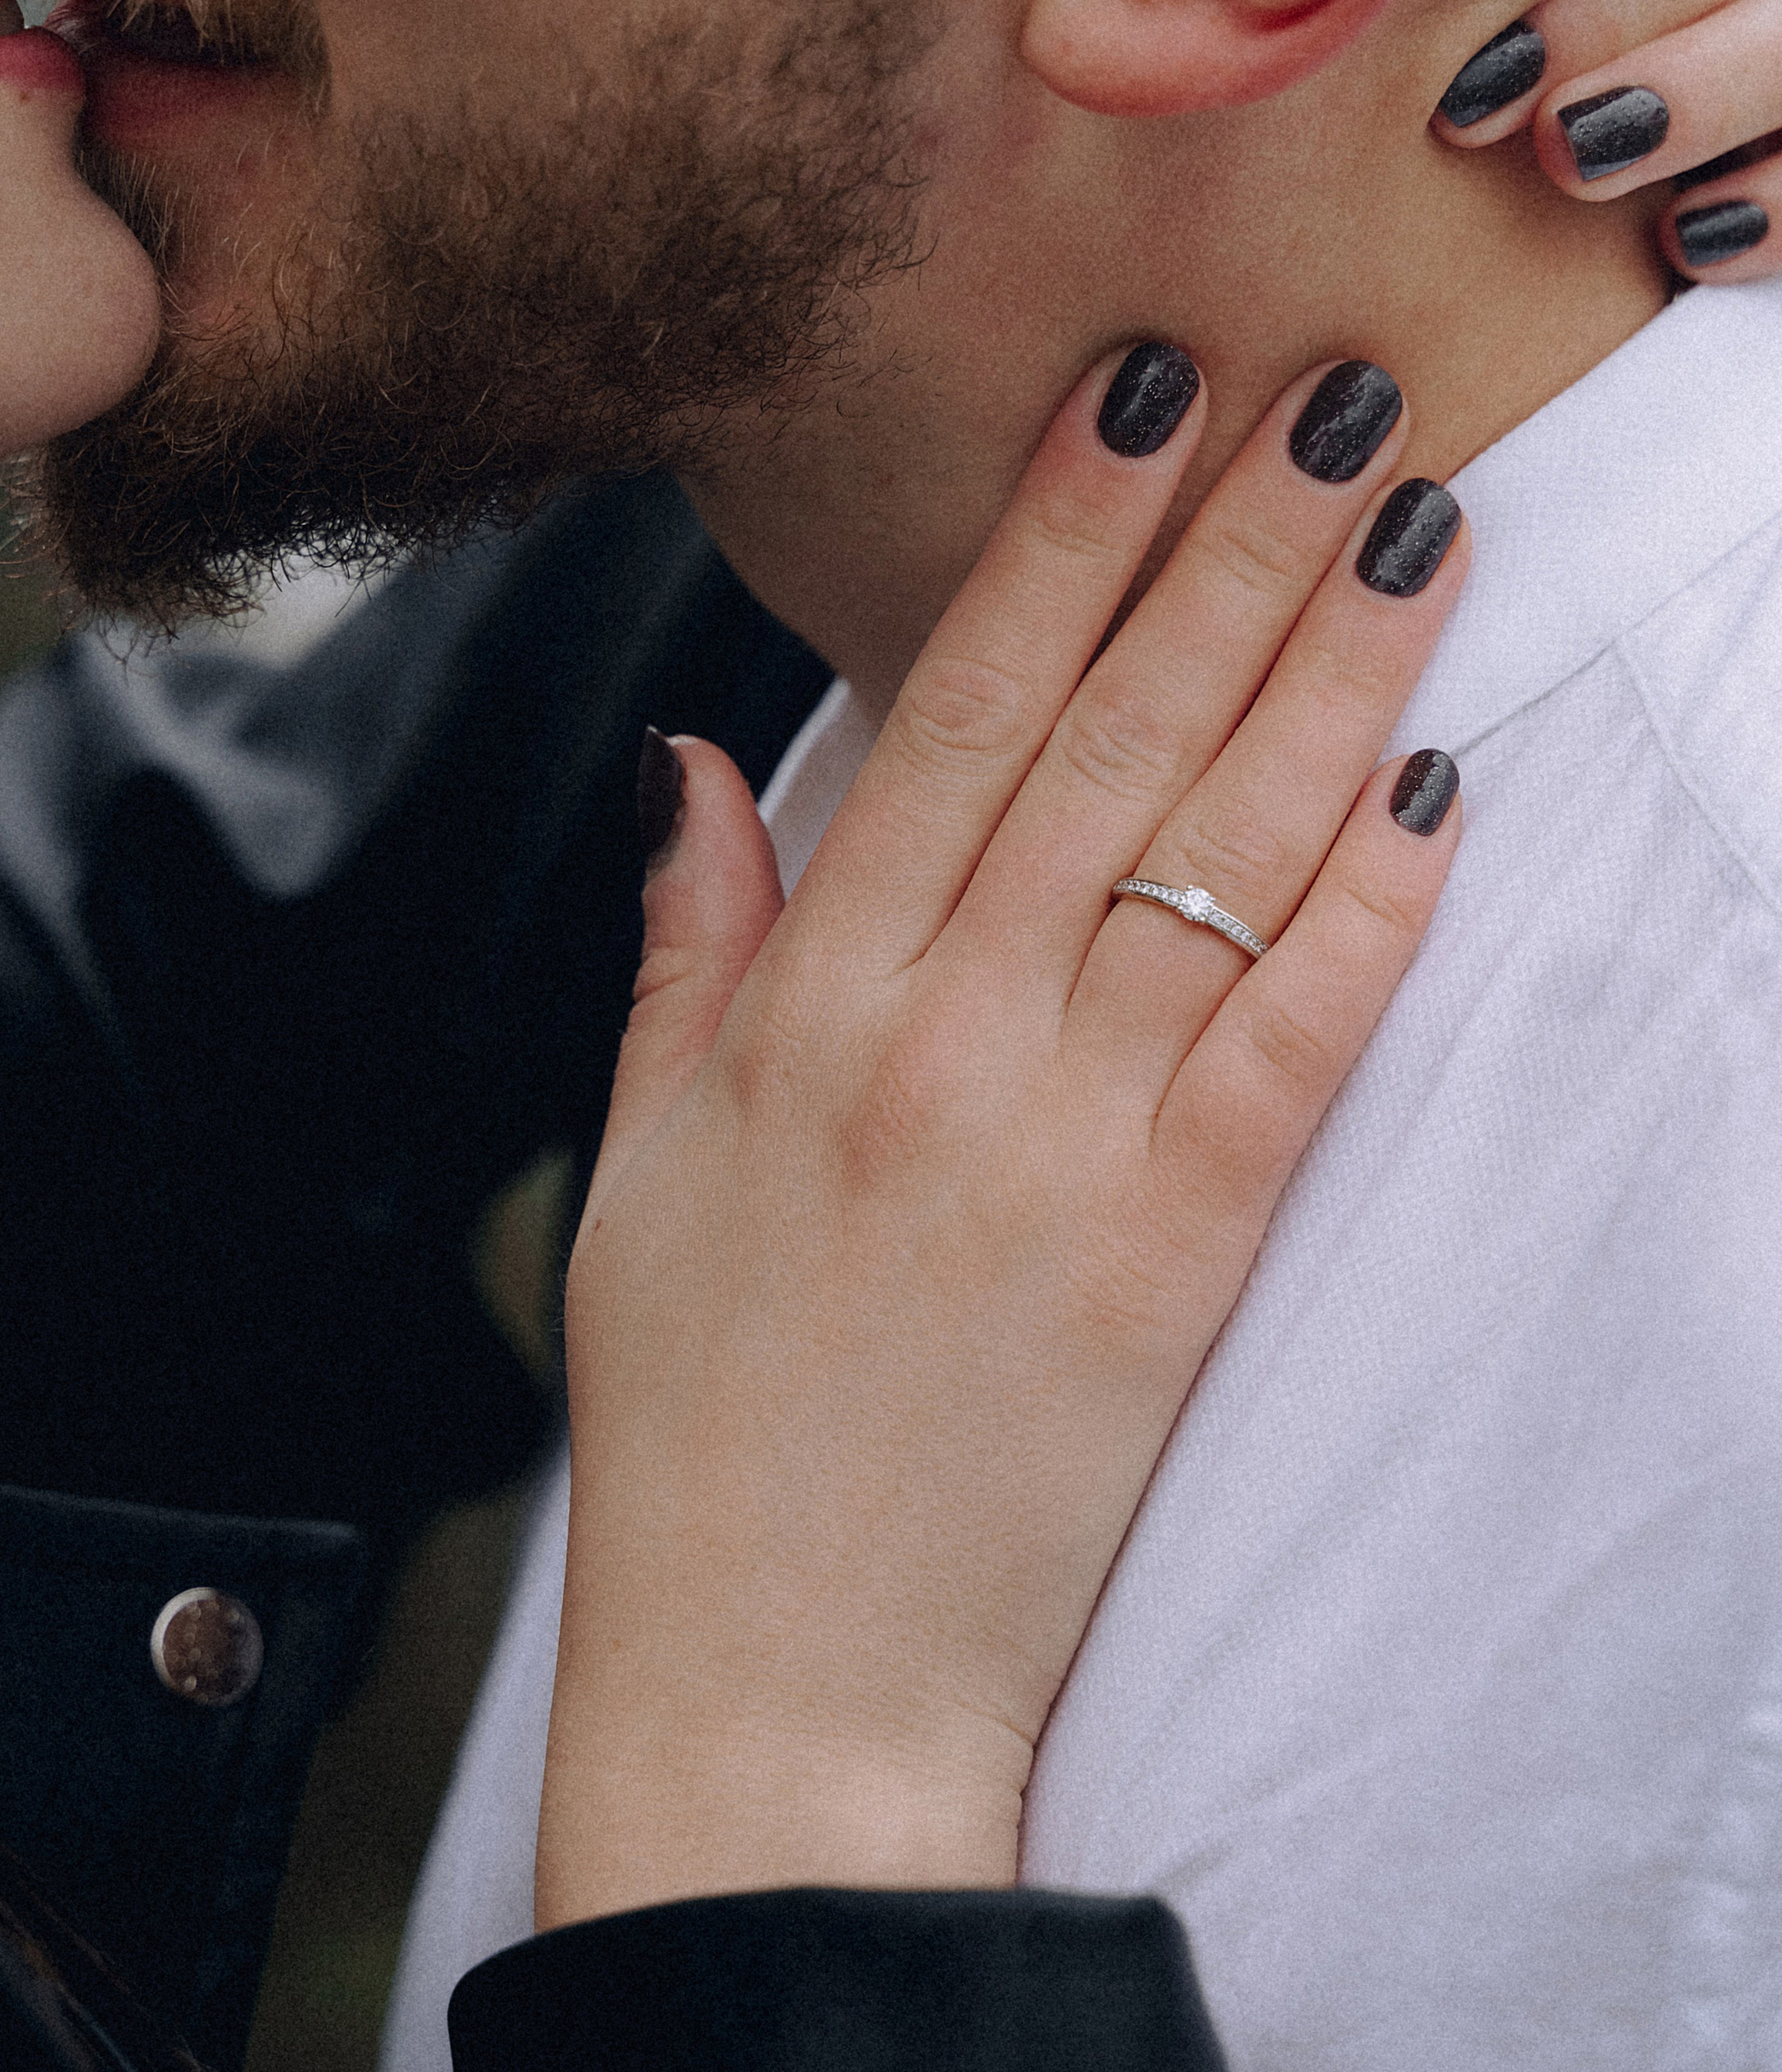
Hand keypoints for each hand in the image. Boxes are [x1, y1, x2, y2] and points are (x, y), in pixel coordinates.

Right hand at [537, 349, 1468, 1930]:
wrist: (782, 1675)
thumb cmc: (705, 1417)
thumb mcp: (636, 1162)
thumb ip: (684, 944)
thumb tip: (697, 763)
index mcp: (807, 1003)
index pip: (955, 710)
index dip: (1057, 539)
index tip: (1140, 398)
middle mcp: (939, 1039)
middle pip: (1114, 741)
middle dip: (1236, 548)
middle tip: (1338, 396)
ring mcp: (1063, 1141)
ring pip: (1219, 856)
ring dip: (1331, 678)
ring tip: (1417, 529)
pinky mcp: (1174, 1253)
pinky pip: (1293, 1045)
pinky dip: (1369, 910)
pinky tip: (1436, 787)